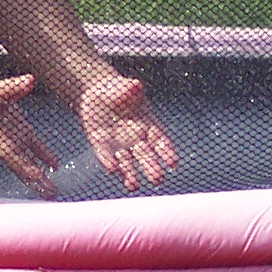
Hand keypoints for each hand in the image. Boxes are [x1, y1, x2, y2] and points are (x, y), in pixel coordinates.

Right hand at [0, 71, 60, 195]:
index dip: (24, 167)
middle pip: (21, 165)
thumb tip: (30, 80)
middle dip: (35, 180)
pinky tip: (56, 166)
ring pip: (28, 160)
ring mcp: (11, 137)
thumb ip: (13, 87)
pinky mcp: (17, 130)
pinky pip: (32, 147)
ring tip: (54, 190)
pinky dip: (43, 156)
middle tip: (51, 194)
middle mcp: (4, 141)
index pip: (11, 154)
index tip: (37, 179)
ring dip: (40, 174)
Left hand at [74, 74, 176, 191]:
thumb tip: (136, 85)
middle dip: (152, 168)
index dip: (167, 152)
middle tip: (157, 179)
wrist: (98, 95)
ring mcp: (120, 146)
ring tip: (133, 186)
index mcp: (149, 127)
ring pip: (128, 164)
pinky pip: (106, 157)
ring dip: (130, 175)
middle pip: (147, 157)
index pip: (162, 142)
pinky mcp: (102, 147)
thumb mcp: (126, 87)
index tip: (173, 163)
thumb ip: (130, 88)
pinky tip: (112, 170)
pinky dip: (109, 163)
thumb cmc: (119, 91)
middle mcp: (137, 141)